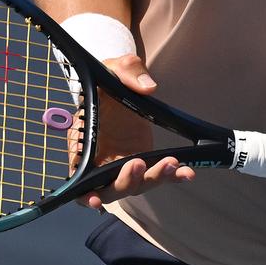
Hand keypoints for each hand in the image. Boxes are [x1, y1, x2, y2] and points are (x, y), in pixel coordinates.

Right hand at [71, 54, 193, 210]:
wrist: (123, 81)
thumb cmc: (109, 76)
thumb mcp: (114, 67)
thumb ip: (127, 71)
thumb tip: (148, 87)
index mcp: (83, 142)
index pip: (79, 178)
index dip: (85, 193)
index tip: (94, 197)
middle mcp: (101, 160)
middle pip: (111, 188)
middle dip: (126, 182)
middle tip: (139, 163)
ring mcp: (123, 163)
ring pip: (137, 185)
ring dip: (154, 179)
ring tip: (172, 164)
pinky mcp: (144, 159)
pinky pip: (157, 173)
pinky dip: (172, 177)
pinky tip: (186, 172)